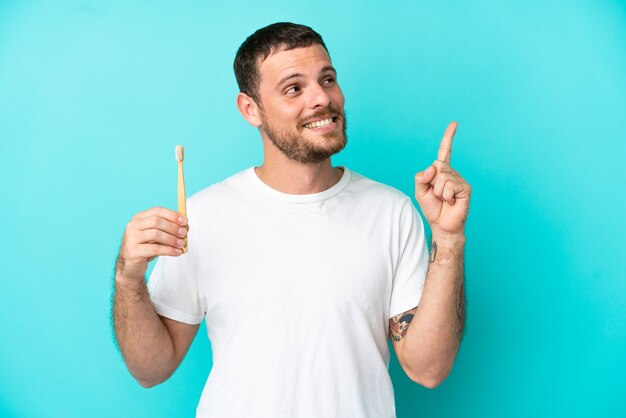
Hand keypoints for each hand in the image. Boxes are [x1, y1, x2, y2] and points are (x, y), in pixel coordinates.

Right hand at [115, 207, 187, 283]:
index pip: (157, 211)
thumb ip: (168, 230)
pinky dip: (168, 250)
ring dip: (172, 239)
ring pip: (155, 234)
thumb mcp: (157, 237)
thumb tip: (185, 227)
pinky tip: (177, 252)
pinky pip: (154, 249)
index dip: (172, 215)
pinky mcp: (133, 251)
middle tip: (184, 233)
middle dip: (173, 227)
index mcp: (139, 218)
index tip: (185, 221)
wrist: (130, 267)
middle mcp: (133, 226)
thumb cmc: (146, 248)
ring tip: (182, 244)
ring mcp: (131, 238)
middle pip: (156, 221)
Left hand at [414, 122, 470, 237]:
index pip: (445, 151)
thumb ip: (421, 177)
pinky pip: (449, 186)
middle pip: (437, 166)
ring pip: (442, 177)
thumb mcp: (420, 191)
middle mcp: (452, 173)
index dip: (449, 137)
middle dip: (431, 182)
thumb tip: (433, 167)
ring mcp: (460, 180)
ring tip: (444, 199)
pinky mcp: (465, 189)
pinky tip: (451, 201)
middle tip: (436, 194)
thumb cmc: (432, 208)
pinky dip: (446, 195)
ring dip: (438, 191)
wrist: (442, 225)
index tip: (454, 124)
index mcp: (442, 171)